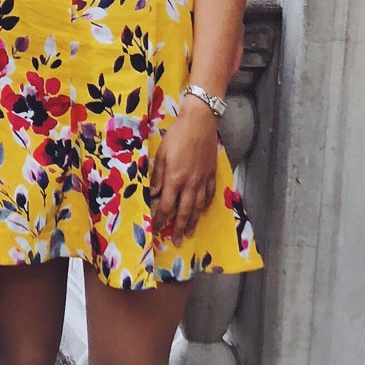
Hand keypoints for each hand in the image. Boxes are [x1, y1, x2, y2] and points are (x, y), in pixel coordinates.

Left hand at [149, 101, 219, 244]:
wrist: (200, 122)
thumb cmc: (176, 135)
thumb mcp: (161, 154)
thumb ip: (157, 176)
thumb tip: (152, 194)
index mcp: (174, 179)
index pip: (166, 206)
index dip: (161, 220)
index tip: (157, 229)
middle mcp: (190, 184)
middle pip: (185, 212)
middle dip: (180, 228)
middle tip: (178, 241)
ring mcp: (203, 180)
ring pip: (199, 207)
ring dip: (194, 222)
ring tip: (190, 232)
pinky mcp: (212, 175)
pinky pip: (209, 195)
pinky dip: (205, 206)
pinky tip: (202, 211)